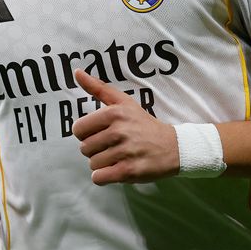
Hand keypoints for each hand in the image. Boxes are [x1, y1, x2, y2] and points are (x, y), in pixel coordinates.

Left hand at [71, 68, 179, 184]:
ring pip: (92, 164)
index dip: (87, 134)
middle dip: (95, 149)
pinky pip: (99, 178)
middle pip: (84, 148)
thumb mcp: (124, 102)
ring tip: (117, 157)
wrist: (173, 147)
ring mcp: (124, 152)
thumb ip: (98, 88)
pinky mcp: (129, 171)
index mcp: (115, 113)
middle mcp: (119, 131)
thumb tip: (77, 72)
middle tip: (112, 146)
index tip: (101, 133)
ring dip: (101, 163)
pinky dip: (104, 176)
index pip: (78, 129)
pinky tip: (116, 169)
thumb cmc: (144, 124)